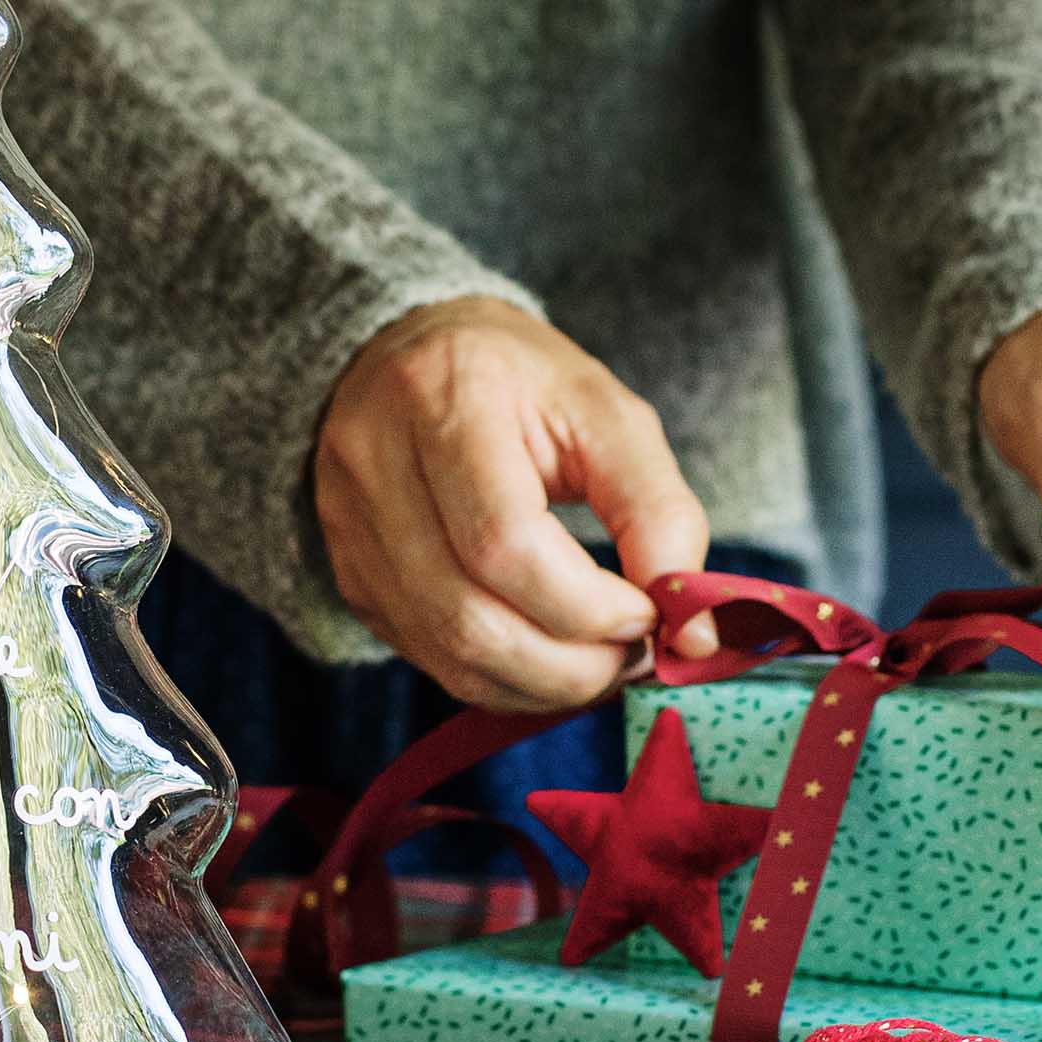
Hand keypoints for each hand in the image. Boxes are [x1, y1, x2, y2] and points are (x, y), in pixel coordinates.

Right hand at [314, 296, 713, 710]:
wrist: (406, 357)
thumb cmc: (519, 383)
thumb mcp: (606, 415)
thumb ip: (658, 512)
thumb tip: (690, 629)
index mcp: (443, 402)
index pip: (504, 543)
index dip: (587, 605)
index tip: (650, 613)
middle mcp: (374, 467)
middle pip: (469, 616)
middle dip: (570, 664)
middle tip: (634, 656)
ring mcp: (351, 530)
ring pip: (447, 653)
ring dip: (541, 683)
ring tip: (600, 662)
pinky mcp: (352, 576)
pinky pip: (430, 659)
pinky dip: (503, 679)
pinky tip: (549, 658)